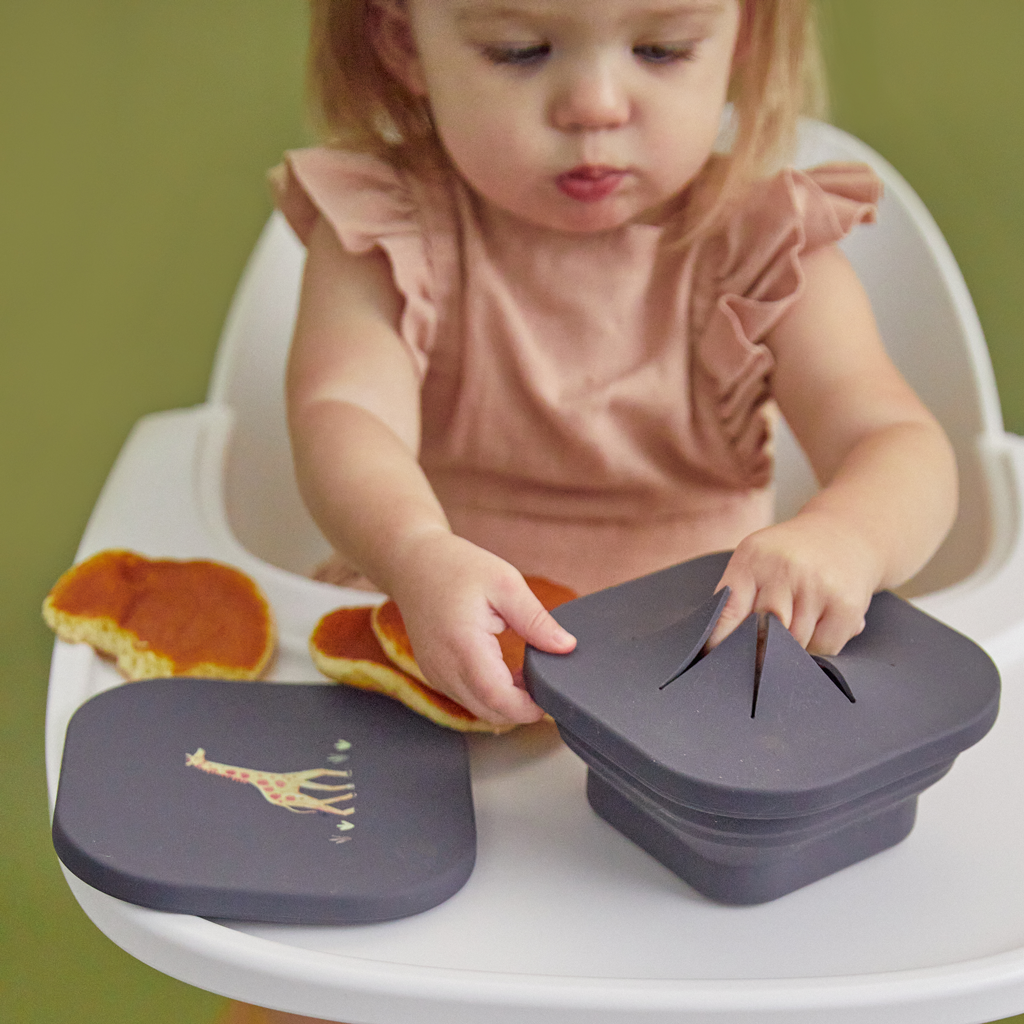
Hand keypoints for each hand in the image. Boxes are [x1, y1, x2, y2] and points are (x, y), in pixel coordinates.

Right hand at [386, 530, 576, 725]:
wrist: (413, 564)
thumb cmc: (457, 567)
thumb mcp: (505, 583)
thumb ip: (536, 620)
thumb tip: (566, 647)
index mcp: (464, 644)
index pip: (498, 698)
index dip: (527, 708)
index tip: (550, 699)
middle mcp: (444, 667)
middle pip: (489, 711)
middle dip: (521, 709)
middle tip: (544, 683)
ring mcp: (436, 674)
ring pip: (478, 708)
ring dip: (505, 701)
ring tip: (525, 672)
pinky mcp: (434, 674)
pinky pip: (466, 697)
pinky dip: (489, 694)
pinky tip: (503, 670)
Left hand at [705, 514, 881, 655]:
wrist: (845, 531)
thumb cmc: (790, 554)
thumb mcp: (756, 559)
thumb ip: (737, 596)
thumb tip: (719, 644)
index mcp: (754, 559)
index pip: (729, 610)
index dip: (721, 640)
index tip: (715, 659)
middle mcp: (786, 570)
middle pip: (764, 633)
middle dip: (759, 649)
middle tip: (759, 653)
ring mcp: (818, 588)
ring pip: (795, 645)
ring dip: (792, 648)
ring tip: (795, 627)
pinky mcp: (846, 607)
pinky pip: (825, 648)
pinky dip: (819, 646)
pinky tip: (819, 625)